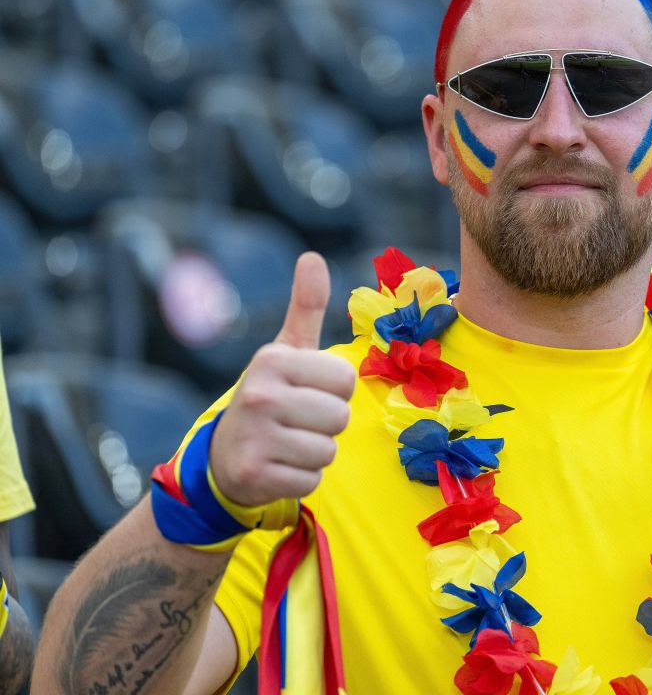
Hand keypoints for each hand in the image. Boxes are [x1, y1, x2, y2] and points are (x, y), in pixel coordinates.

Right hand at [210, 252, 355, 505]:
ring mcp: (253, 435)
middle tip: (297, 422)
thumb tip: (312, 257)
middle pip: (340, 417)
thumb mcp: (284, 352)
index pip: (345, 380)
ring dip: (315, 453)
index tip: (308, 393)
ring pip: (328, 450)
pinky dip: (301, 478)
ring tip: (288, 443)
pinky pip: (311, 479)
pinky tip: (278, 466)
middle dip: (327, 424)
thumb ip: (305, 307)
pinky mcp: (254, 474)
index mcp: (272, 360)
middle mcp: (259, 394)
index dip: (335, 391)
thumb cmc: (268, 397)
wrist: (221, 456)